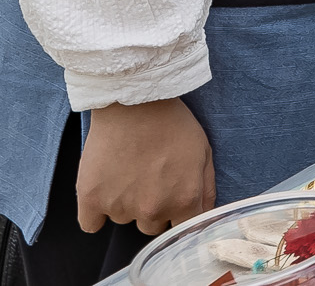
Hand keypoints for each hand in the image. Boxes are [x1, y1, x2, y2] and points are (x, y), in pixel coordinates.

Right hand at [79, 98, 215, 234]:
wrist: (135, 103)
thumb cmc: (173, 124)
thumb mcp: (204, 153)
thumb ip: (206, 190)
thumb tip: (205, 216)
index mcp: (184, 201)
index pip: (183, 229)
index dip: (178, 213)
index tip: (172, 199)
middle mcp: (152, 210)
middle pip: (152, 225)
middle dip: (152, 207)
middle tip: (148, 178)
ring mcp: (120, 208)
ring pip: (123, 220)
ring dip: (124, 204)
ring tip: (126, 172)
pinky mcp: (91, 201)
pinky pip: (91, 224)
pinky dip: (95, 212)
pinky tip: (103, 191)